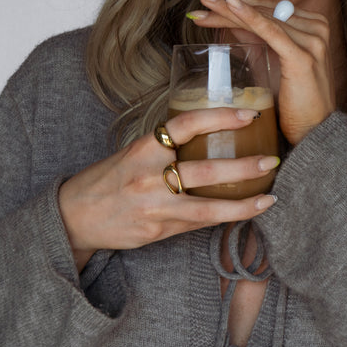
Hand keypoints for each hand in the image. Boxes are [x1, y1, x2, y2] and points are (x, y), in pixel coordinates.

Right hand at [58, 107, 277, 270]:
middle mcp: (149, 177)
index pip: (185, 125)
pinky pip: (197, 225)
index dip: (218, 117)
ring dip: (242, 204)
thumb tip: (212, 133)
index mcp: (144, 148)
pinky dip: (224, 219)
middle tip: (271, 161)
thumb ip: (167, 148)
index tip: (248, 115)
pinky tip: (247, 214)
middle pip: (203, 172)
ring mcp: (154, 208)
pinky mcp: (157, 232)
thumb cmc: (110, 178)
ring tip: (269, 197)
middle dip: (242, 168)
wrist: (75, 216)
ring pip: (206, 209)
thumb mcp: (134, 152)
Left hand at [190, 0, 336, 144]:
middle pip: (263, 7)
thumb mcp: (270, 64)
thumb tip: (230, 22)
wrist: (315, 133)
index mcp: (310, 25)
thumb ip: (254, 41)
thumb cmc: (294, 104)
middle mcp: (316, 27)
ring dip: (230, 6)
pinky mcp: (303, 55)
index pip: (266, 7)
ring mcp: (312, 39)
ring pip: (262, 17)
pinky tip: (230, 5)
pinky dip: (249, 17)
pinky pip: (271, 31)